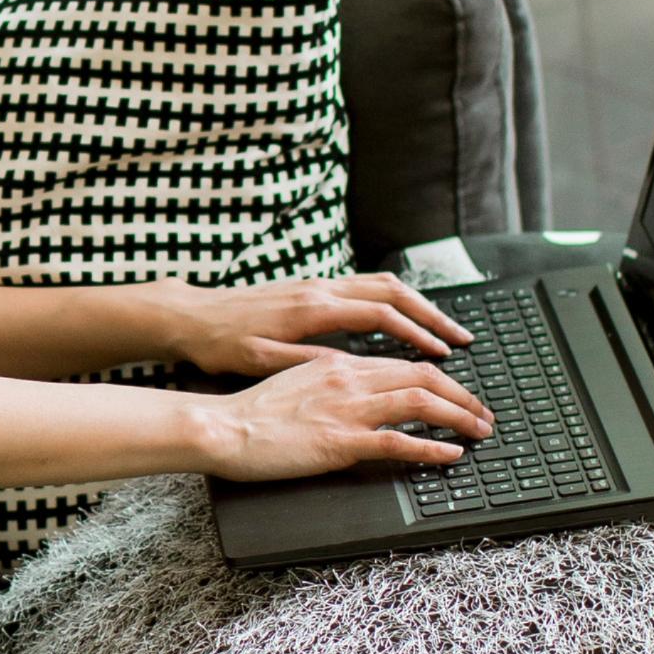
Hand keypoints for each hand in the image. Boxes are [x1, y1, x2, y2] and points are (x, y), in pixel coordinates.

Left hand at [158, 273, 473, 376]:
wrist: (191, 317)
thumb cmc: (220, 344)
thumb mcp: (259, 361)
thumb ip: (306, 363)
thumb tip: (348, 369)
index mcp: (312, 308)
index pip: (380, 315)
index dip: (417, 335)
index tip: (444, 355)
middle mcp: (320, 289)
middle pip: (393, 292)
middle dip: (432, 315)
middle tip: (462, 340)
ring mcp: (317, 285)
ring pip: (382, 285)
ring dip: (418, 306)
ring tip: (444, 331)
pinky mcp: (312, 289)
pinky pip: (366, 288)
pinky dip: (395, 303)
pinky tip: (406, 323)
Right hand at [199, 349, 491, 484]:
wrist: (222, 427)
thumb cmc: (252, 412)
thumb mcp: (298, 382)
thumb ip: (333, 381)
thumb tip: (362, 391)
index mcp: (339, 363)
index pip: (404, 364)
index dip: (441, 378)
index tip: (459, 394)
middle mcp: (349, 378)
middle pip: (423, 376)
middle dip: (462, 395)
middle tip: (483, 415)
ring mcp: (347, 409)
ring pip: (420, 401)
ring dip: (459, 416)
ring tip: (479, 432)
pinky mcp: (341, 441)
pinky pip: (399, 441)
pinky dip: (432, 448)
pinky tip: (450, 457)